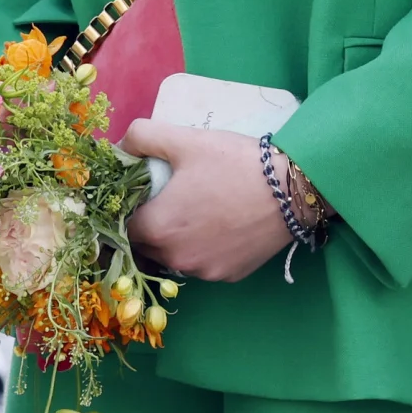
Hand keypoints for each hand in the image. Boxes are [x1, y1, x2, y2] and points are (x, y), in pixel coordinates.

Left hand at [123, 124, 294, 283]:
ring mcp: (203, 271)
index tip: (144, 197)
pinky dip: (207, 250)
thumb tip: (119, 147)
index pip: (122, 228)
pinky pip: (205, 265)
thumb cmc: (235, 163)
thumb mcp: (186, 139)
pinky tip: (223, 227)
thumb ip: (142, 137)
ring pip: (176, 258)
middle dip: (153, 227)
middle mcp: (174, 258)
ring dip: (178, 242)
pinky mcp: (229, 276)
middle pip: (147, 247)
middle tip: (173, 201)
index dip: (129, 211)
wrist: (293, 189)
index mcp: (156, 227)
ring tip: (200, 214)